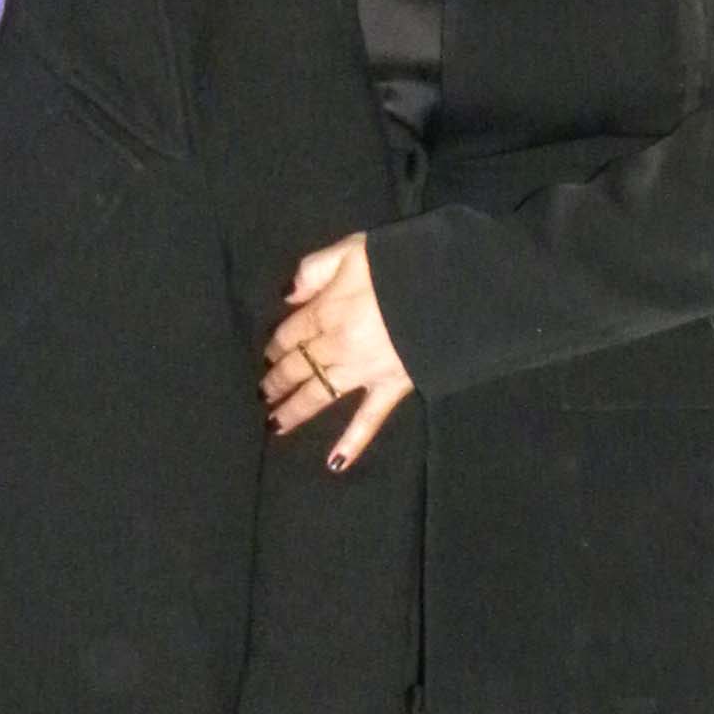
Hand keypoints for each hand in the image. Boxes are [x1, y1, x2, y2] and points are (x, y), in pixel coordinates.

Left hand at [263, 233, 415, 470]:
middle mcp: (337, 346)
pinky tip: (334, 464)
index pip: (290, 332)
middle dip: (276, 380)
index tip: (267, 354)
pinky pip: (368, 419)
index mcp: (326, 310)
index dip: (275, 344)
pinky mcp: (391, 387)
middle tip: (262, 393)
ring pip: (319, 395)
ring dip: (294, 410)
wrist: (451, 288)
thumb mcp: (351, 248)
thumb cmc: (401, 262)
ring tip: (274, 425)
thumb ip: (313, 270)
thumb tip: (286, 296)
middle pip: (298, 366)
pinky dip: (352, 443)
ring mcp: (363, 371)